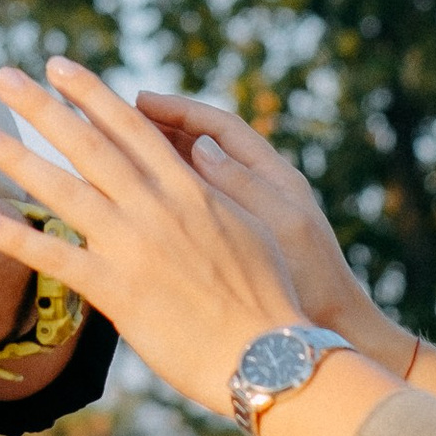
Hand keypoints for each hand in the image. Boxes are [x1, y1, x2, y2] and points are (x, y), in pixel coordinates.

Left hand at [0, 58, 314, 419]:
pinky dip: (18, 239)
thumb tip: (203, 153)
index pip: (130, 127)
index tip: (59, 67)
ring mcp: (133, 248)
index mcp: (188, 189)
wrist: (263, 355)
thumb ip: (219, 188)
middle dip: (42, 107)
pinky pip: (57, 260)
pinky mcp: (117, 292)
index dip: (91, 94)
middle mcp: (155, 209)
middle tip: (3, 76)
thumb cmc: (268, 294)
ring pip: (64, 192)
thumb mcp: (252, 224)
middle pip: (88, 145)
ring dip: (17, 159)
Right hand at [131, 92, 402, 359]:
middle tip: (114, 122)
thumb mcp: (278, 226)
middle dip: (161, 130)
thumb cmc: (311, 281)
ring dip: (157, 164)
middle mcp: (258, 189)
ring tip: (110, 157)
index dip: (180, 111)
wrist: (324, 333)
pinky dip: (164, 201)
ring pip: (192, 178)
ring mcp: (244, 218)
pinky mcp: (230, 247)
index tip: (140, 101)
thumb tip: (200, 146)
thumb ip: (240, 186)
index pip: (221, 128)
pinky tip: (129, 206)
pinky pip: (191, 211)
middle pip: (202, 146)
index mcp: (274, 176)